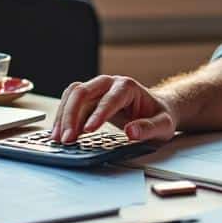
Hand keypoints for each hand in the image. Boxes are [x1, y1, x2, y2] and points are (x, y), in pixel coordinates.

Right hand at [50, 75, 179, 143]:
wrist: (156, 109)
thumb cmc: (159, 116)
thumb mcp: (163, 125)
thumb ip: (149, 128)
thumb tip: (131, 132)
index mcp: (127, 87)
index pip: (109, 99)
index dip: (97, 114)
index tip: (88, 130)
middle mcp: (109, 83)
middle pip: (83, 92)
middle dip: (72, 116)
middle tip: (67, 139)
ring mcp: (97, 89)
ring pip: (73, 95)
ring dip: (63, 116)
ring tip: (58, 138)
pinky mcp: (89, 99)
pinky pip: (70, 102)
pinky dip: (63, 117)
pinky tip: (59, 132)